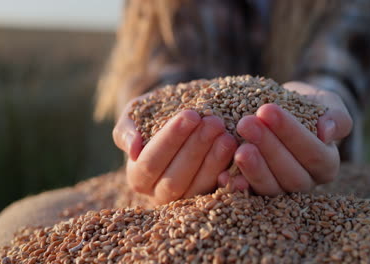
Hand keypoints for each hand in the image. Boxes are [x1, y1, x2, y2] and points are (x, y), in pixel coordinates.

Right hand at [113, 94, 236, 205]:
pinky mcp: (210, 199)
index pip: (151, 162)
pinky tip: (242, 169)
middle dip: (196, 149)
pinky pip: (221, 195)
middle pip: (176, 178)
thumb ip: (127, 129)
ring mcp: (187, 200)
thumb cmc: (155, 115)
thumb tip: (133, 149)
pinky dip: (232, 184)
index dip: (170, 139)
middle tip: (214, 123)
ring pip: (198, 188)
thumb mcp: (135, 115)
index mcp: (138, 176)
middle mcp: (160, 194)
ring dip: (215, 163)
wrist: (182, 121)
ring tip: (228, 137)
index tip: (191, 115)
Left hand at [218, 81, 352, 195]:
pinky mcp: (258, 193)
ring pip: (270, 188)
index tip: (267, 109)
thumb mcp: (326, 103)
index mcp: (327, 164)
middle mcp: (306, 182)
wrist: (284, 112)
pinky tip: (222, 174)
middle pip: (291, 174)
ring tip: (236, 148)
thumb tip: (327, 132)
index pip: (313, 153)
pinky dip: (235, 186)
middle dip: (267, 148)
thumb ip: (335, 116)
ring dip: (252, 169)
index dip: (291, 133)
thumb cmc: (307, 107)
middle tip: (246, 123)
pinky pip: (248, 195)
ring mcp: (281, 190)